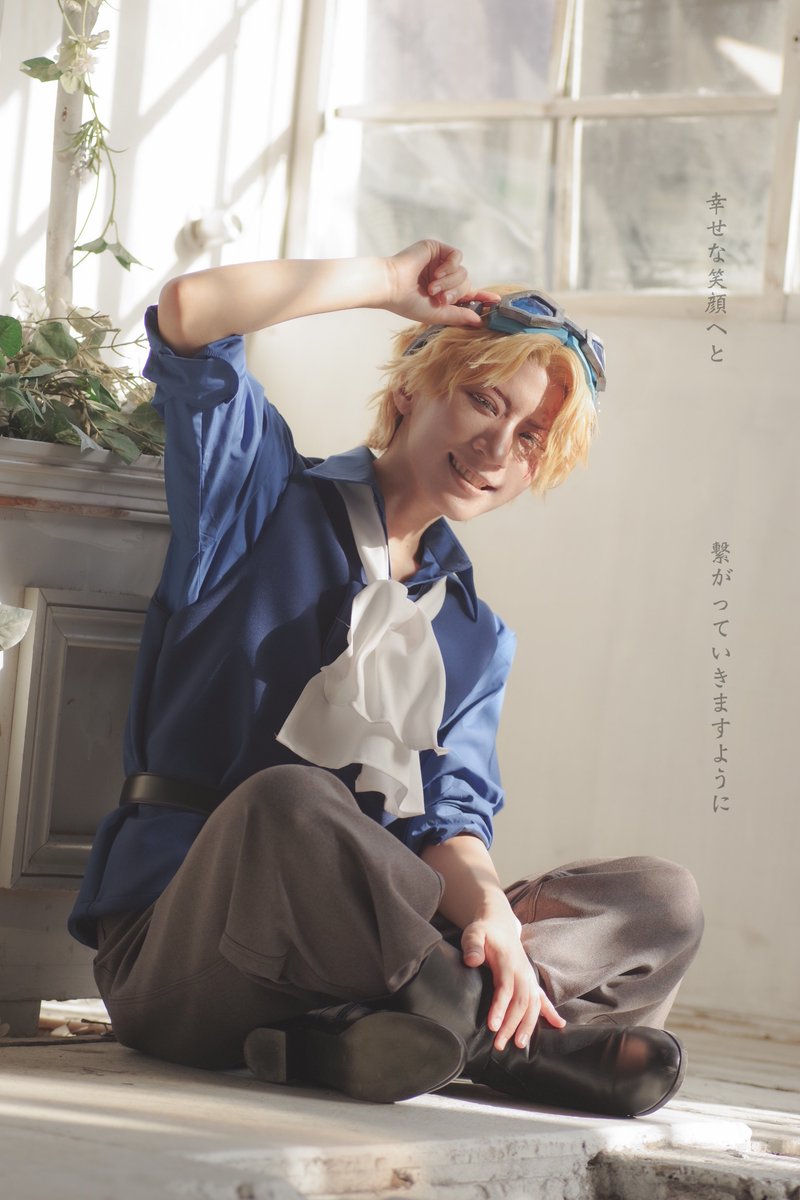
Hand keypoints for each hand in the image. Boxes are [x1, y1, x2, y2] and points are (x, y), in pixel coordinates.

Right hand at [384, 240, 499, 327]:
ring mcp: (440, 263)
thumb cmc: (408, 302)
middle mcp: (442, 278)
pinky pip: (457, 257)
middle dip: (456, 293)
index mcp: (442, 293)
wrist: (391, 286)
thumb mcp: (437, 314)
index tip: (496, 302)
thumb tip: (480, 321)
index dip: (482, 298)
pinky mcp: (437, 249)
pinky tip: (437, 273)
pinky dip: (450, 267)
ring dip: (450, 282)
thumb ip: (459, 315)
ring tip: (432, 287)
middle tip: (440, 298)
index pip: (467, 295)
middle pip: (466, 283)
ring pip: (463, 272)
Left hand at [462, 910, 565, 1051]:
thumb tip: (472, 960)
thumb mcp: (474, 933)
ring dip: (528, 1026)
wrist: (499, 923)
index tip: (493, 1027)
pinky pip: (542, 998)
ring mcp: (528, 977)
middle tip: (500, 1045)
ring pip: (532, 1005)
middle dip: (512, 1025)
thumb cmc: (484, 931)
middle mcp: (522, 971)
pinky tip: (559, 1025)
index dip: (500, 1008)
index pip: (506, 989)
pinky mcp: (530, 981)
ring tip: (519, 1045)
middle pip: (521, 1002)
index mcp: (508, 962)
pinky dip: (550, 1012)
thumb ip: (473, 946)